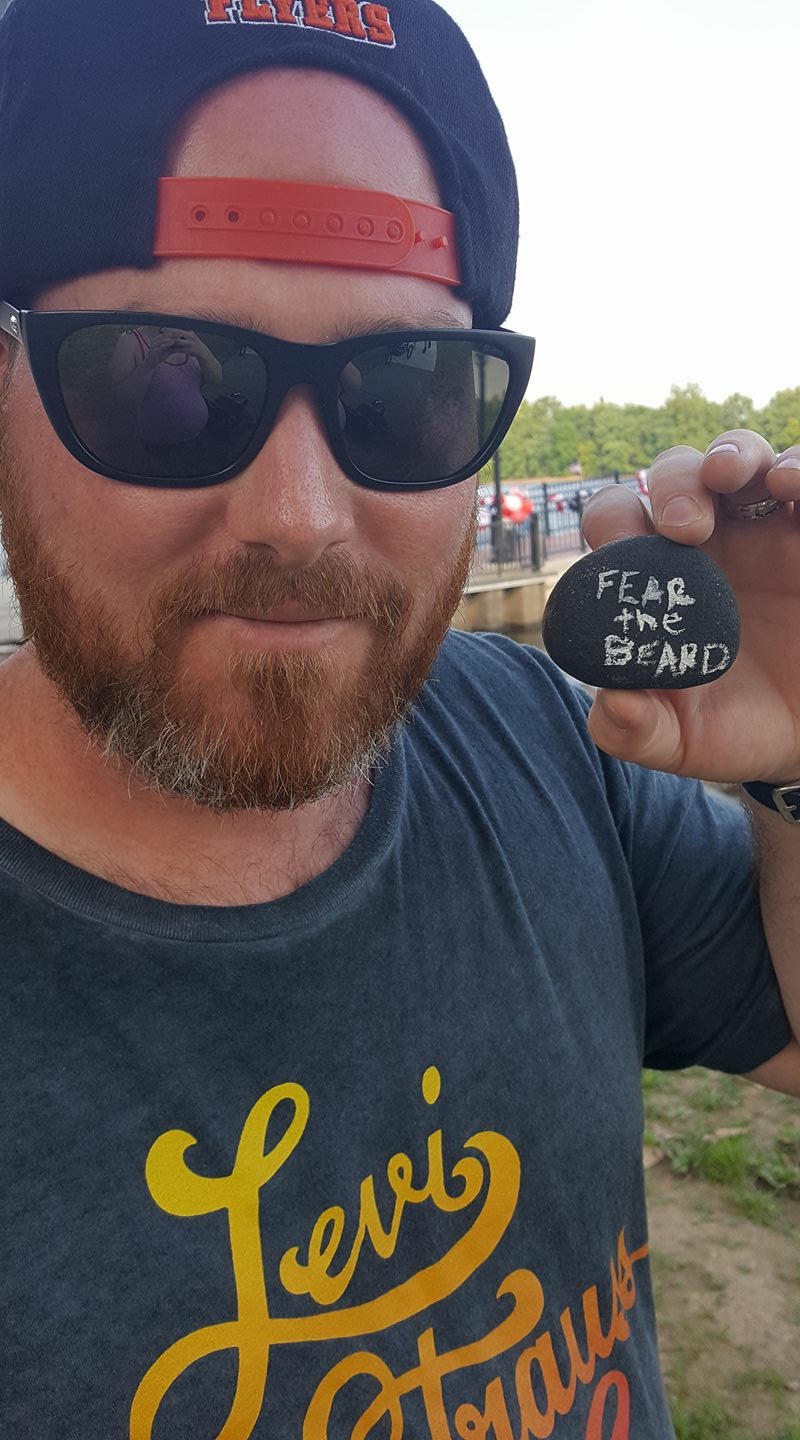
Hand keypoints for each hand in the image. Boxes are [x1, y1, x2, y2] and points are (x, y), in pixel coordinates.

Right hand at [142, 329, 189, 368]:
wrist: (150, 363)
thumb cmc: (159, 356)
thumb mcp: (167, 351)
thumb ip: (173, 347)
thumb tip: (181, 345)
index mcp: (158, 339)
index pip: (166, 334)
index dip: (174, 333)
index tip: (181, 332)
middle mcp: (155, 340)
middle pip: (166, 335)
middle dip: (174, 334)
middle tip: (181, 333)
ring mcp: (154, 344)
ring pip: (164, 339)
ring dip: (171, 337)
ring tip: (178, 337)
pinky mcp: (154, 349)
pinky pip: (161, 345)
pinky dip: (167, 343)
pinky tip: (173, 342)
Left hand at [580, 431, 799, 783]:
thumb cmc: (736, 728)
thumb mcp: (683, 741)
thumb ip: (636, 730)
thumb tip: (609, 706)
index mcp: (658, 574)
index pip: (620, 521)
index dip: (615, 520)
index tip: (624, 547)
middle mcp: (710, 537)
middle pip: (678, 474)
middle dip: (674, 483)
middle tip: (683, 525)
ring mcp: (768, 526)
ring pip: (743, 456)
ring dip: (733, 453)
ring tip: (734, 477)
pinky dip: (799, 468)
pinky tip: (792, 487)